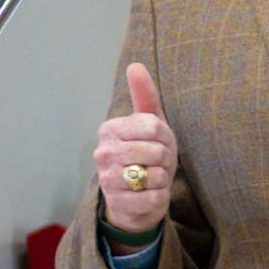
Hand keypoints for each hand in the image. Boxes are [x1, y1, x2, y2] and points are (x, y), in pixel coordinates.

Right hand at [94, 61, 178, 236]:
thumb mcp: (150, 122)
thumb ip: (144, 95)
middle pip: (156, 151)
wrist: (138, 196)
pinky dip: (160, 198)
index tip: (156, 142)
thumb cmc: (146, 154)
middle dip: (165, 159)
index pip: (154, 126)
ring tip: (150, 179)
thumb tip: (135, 65)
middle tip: (155, 163)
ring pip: (156, 175)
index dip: (165, 137)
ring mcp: (107, 180)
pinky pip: (154, 198)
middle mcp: (102, 153)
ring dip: (162, 179)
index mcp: (109, 129)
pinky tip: (148, 195)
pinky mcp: (118, 204)